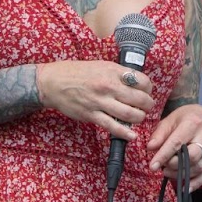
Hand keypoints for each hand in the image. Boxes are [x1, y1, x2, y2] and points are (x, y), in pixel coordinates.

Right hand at [38, 59, 153, 140]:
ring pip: (130, 114)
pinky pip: (113, 126)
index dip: (148, 89)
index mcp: (112, 71)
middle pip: (140, 99)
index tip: (146, 92)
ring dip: (139, 118)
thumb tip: (135, 82)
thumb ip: (118, 74)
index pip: (142, 81)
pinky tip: (132, 136)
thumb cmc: (76, 73)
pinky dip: (125, 133)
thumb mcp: (100, 65)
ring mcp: (100, 102)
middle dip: (148, 105)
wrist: (53, 82)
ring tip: (138, 117)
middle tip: (146, 107)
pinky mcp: (92, 115)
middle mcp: (108, 86)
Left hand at [147, 104, 201, 189]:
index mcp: (194, 122)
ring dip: (182, 174)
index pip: (178, 142)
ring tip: (168, 173)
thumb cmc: (184, 118)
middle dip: (175, 165)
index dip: (164, 155)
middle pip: (193, 156)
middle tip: (163, 167)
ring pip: (199, 167)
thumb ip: (160, 134)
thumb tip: (151, 148)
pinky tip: (185, 188)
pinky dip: (196, 183)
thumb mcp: (169, 120)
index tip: (152, 166)